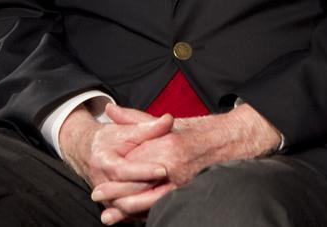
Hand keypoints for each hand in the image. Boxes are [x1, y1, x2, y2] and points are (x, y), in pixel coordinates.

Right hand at [57, 103, 171, 222]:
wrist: (86, 151)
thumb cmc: (108, 139)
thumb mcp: (126, 130)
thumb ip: (149, 127)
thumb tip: (168, 120)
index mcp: (103, 161)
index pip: (124, 170)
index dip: (144, 171)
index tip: (163, 169)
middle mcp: (101, 181)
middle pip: (125, 191)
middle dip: (149, 189)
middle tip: (172, 185)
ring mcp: (104, 196)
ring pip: (126, 206)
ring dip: (147, 203)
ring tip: (169, 196)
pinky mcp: (110, 204)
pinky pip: (126, 213)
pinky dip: (142, 211)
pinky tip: (160, 205)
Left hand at [90, 103, 281, 222]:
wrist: (230, 140)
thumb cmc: (199, 130)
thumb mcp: (167, 122)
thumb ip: (136, 119)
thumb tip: (110, 110)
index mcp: (168, 146)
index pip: (135, 162)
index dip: (115, 172)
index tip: (99, 176)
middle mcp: (175, 166)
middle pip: (138, 184)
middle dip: (116, 193)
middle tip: (97, 196)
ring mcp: (183, 182)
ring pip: (149, 199)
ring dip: (128, 209)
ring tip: (110, 215)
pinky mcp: (188, 191)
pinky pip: (164, 203)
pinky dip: (147, 211)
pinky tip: (133, 218)